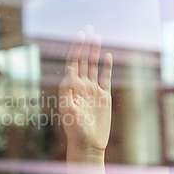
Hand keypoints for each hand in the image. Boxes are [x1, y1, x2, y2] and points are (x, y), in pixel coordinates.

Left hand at [58, 26, 112, 158]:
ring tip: (96, 37)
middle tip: (88, 29)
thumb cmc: (75, 129)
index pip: (73, 63)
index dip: (75, 49)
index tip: (79, 36)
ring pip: (93, 66)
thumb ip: (67, 92)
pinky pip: (105, 78)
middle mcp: (81, 86)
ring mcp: (92, 90)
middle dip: (85, 45)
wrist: (88, 144)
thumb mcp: (68, 110)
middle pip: (83, 61)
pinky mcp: (103, 97)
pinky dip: (106, 66)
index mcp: (70, 87)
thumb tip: (69, 75)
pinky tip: (107, 56)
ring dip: (94, 52)